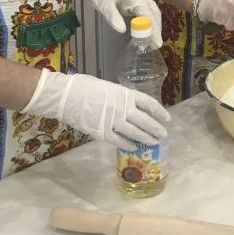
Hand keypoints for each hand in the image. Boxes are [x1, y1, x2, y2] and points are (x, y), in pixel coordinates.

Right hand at [23, 70, 169, 149]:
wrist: (66, 96)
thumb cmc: (85, 87)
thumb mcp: (108, 87)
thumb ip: (121, 98)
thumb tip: (129, 107)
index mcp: (125, 94)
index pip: (149, 104)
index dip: (159, 112)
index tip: (167, 118)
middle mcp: (123, 108)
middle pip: (145, 121)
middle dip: (156, 129)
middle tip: (163, 135)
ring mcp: (113, 121)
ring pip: (135, 133)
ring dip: (146, 138)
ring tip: (154, 142)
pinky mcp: (102, 132)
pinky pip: (119, 141)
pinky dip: (127, 145)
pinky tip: (134, 147)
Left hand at [79, 0, 161, 46]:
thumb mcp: (104, 5)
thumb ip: (113, 17)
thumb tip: (121, 30)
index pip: (147, 15)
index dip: (152, 29)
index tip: (155, 42)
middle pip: (154, 14)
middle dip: (156, 30)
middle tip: (156, 45)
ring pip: (154, 13)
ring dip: (155, 26)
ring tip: (153, 42)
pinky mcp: (139, 1)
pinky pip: (149, 11)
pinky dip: (151, 22)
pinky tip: (149, 31)